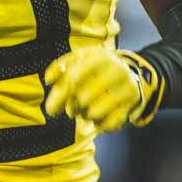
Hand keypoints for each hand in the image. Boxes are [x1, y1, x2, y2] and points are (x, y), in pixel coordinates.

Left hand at [44, 47, 162, 131]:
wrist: (128, 71)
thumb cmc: (94, 67)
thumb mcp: (78, 59)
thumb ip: (59, 68)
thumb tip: (48, 80)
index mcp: (99, 56)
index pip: (73, 78)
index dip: (59, 96)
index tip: (51, 109)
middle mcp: (116, 70)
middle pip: (83, 98)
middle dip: (72, 107)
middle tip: (71, 109)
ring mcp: (126, 88)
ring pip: (94, 113)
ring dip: (85, 116)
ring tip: (86, 110)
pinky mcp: (132, 105)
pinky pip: (109, 125)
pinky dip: (99, 125)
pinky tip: (99, 117)